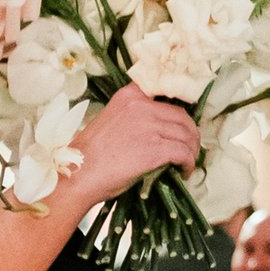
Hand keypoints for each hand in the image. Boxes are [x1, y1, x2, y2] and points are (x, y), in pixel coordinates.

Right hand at [71, 83, 199, 209]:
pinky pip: (183, 153)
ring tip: (187, 163)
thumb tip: (158, 130)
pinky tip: (183, 172)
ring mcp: (149, 126)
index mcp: (130, 95)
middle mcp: (141, 106)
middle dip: (191, 135)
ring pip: (186, 135)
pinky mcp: (154, 149)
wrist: (77, 175)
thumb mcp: (110, 121)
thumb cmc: (89, 155)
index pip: (167, 95)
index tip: (183, 126)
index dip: (180, 113)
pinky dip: (188, 163)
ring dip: (192, 151)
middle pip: (182, 116)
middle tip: (190, 149)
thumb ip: (133, 118)